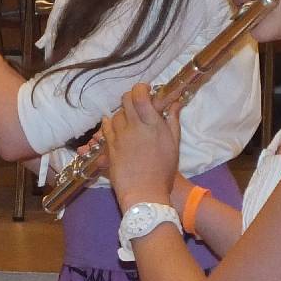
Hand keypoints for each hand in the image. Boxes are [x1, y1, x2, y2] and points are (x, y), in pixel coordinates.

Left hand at [100, 84, 182, 210]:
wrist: (144, 192)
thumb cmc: (163, 171)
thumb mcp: (174, 144)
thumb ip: (172, 121)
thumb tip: (174, 103)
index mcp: (151, 123)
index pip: (139, 95)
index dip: (140, 88)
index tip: (145, 90)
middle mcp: (133, 126)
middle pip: (125, 100)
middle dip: (131, 97)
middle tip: (137, 104)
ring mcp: (119, 136)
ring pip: (116, 114)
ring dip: (122, 113)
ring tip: (129, 120)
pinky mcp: (110, 146)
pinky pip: (106, 128)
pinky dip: (109, 123)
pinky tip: (113, 125)